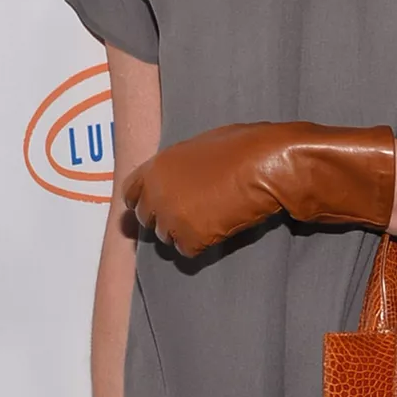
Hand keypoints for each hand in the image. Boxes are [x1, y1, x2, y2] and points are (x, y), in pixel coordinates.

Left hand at [122, 121, 394, 256]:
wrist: (267, 166)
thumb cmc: (243, 147)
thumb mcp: (201, 146)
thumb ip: (178, 165)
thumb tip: (175, 177)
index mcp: (155, 166)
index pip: (129, 193)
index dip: (144, 199)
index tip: (158, 202)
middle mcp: (155, 194)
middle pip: (146, 219)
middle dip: (164, 217)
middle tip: (190, 213)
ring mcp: (170, 219)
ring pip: (166, 237)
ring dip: (184, 232)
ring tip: (210, 218)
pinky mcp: (190, 239)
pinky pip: (187, 250)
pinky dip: (201, 244)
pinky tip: (219, 228)